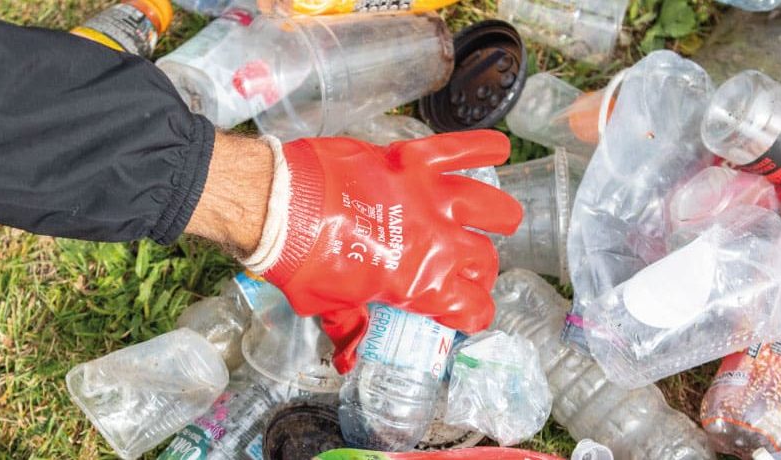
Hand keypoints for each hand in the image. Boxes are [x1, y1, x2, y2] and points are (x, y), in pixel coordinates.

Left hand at [245, 130, 522, 373]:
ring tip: (500, 220)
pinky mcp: (413, 162)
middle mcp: (437, 242)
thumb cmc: (301, 262)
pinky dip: (483, 146)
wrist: (280, 208)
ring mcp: (429, 198)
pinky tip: (501, 148)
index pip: (471, 307)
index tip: (466, 313)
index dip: (473, 314)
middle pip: (484, 260)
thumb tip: (348, 359)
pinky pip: (459, 149)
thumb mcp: (326, 306)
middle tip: (470, 270)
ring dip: (500, 216)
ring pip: (490, 206)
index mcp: (420, 283)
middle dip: (482, 271)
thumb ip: (349, 327)